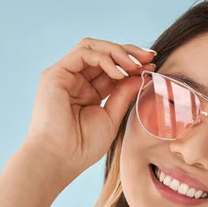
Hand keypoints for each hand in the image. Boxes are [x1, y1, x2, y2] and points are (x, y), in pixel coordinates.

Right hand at [24, 37, 156, 179]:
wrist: (61, 159)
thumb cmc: (83, 145)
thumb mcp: (112, 117)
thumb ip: (124, 94)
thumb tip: (141, 75)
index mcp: (89, 90)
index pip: (112, 67)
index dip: (133, 63)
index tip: (153, 67)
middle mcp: (75, 79)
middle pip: (103, 52)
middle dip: (128, 52)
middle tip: (150, 58)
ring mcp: (64, 75)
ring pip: (93, 47)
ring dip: (118, 53)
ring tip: (136, 65)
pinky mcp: (54, 74)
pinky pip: (83, 54)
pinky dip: (104, 59)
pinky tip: (119, 74)